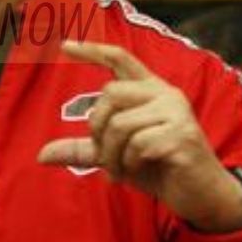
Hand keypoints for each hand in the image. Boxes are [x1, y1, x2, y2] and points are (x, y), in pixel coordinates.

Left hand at [37, 41, 241, 232]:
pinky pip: (137, 144)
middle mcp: (165, 94)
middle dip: (98, 131)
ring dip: (112, 155)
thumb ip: (84, 150)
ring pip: (120, 124)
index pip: (120, 59)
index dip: (92, 50)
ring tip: (120, 171)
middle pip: (110, 95)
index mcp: (151, 90)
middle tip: (106, 158)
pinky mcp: (182, 135)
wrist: (200, 195)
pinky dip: (129, 164)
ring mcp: (176, 112)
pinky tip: (137, 172)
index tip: (64, 45)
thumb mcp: (117, 157)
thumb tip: (41, 155)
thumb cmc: (159, 169)